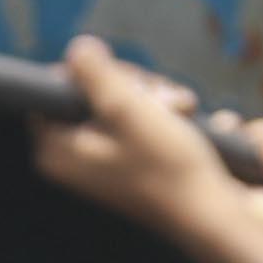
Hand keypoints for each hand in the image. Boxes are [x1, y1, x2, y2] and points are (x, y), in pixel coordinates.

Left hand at [34, 35, 262, 262]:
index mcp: (56, 152)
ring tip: (180, 109)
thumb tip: (77, 51)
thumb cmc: (166, 168)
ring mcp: (98, 161)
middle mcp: (71, 159)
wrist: (207, 212)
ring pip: (118, 100)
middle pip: (89, 90)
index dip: (92, 74)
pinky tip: (183, 118)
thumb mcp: (127, 109)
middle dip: (131, 84)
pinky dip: (160, 112)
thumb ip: (95, 75)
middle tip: (160, 97)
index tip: (126, 84)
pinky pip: (135, 118)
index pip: (55, 89)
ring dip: (153, 96)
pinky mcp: (124, 160)